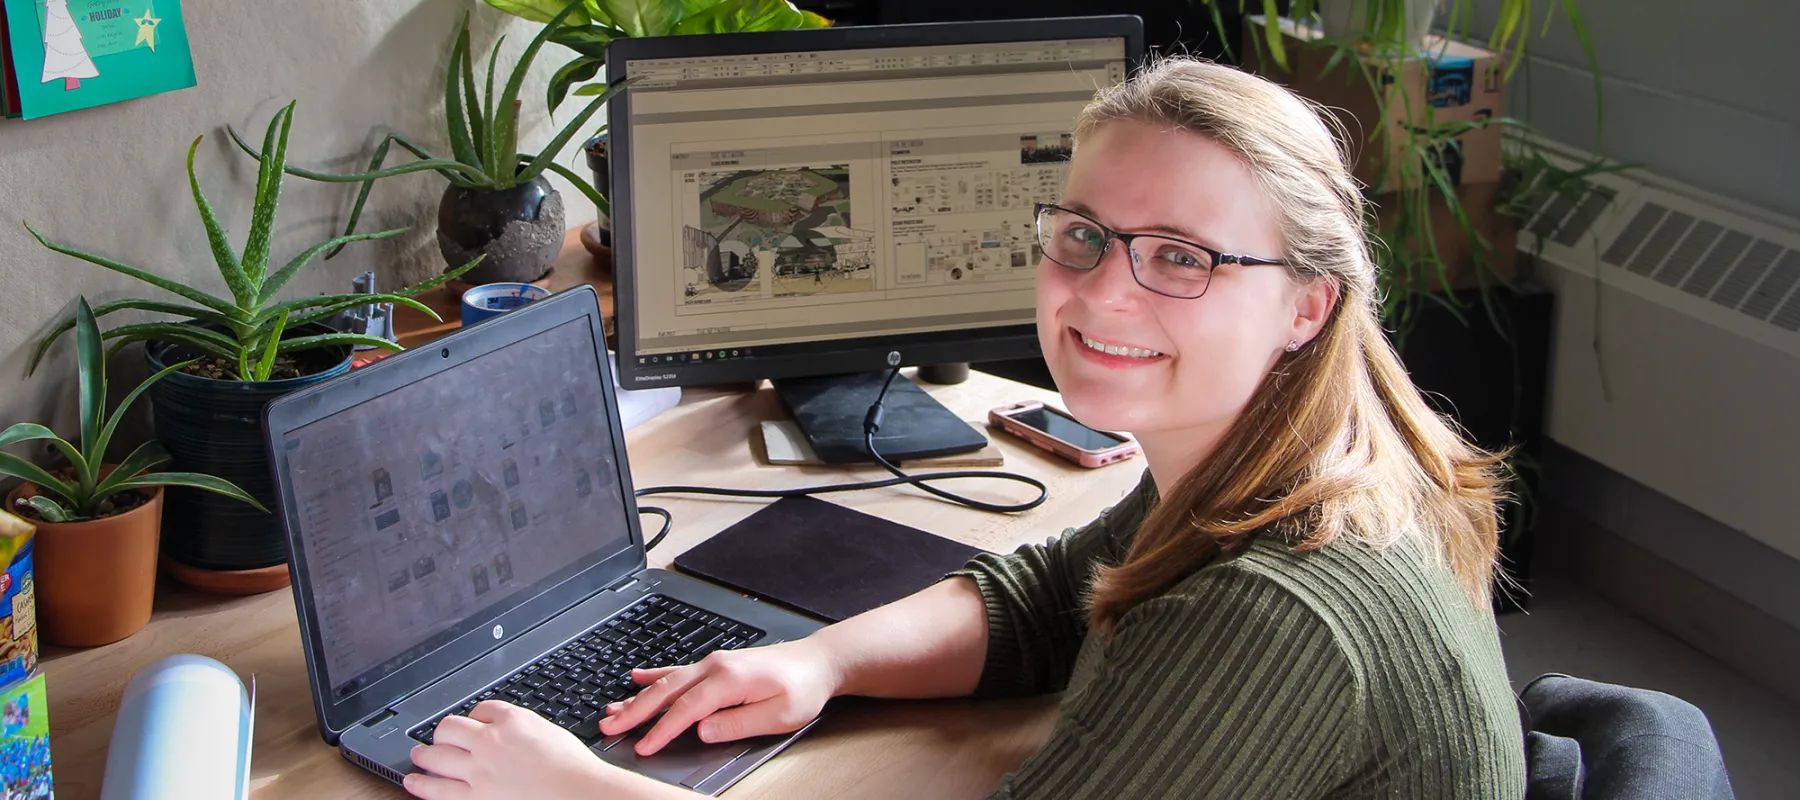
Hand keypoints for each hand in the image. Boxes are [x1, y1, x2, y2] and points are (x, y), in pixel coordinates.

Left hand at [405, 700, 615, 798]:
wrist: (579, 792)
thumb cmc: (572, 767)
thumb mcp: (547, 732)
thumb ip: (521, 727)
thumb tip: (502, 729)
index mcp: (512, 720)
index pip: (480, 710)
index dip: (474, 718)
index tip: (472, 726)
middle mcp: (490, 741)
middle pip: (449, 728)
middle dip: (442, 733)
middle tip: (438, 739)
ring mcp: (479, 770)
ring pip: (436, 755)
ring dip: (424, 755)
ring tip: (419, 756)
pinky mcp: (476, 797)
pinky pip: (437, 789)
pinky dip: (420, 784)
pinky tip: (413, 781)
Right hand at [600, 638, 840, 755]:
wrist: (817, 661)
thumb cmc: (802, 687)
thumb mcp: (778, 714)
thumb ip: (737, 723)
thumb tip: (702, 730)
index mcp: (729, 679)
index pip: (686, 709)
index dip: (661, 730)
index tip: (642, 746)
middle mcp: (716, 666)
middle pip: (666, 691)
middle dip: (635, 711)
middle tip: (609, 727)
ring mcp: (714, 663)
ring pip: (667, 681)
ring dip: (638, 697)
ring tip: (611, 710)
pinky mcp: (716, 665)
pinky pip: (678, 671)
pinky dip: (654, 675)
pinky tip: (636, 677)